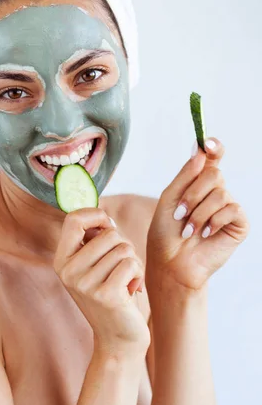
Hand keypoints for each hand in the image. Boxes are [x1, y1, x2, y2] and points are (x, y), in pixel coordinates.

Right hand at [53, 208, 149, 353]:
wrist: (118, 339)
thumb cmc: (111, 294)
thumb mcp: (94, 265)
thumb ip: (95, 240)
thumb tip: (105, 216)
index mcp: (61, 261)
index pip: (73, 219)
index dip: (95, 215)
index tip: (107, 225)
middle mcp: (68, 271)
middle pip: (108, 233)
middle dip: (123, 245)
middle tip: (121, 267)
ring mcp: (85, 284)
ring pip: (123, 248)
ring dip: (133, 261)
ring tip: (126, 280)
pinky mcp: (106, 295)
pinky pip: (131, 263)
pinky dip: (138, 273)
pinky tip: (131, 289)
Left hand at [146, 137, 249, 291]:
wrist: (171, 262)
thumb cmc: (166, 231)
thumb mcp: (170, 197)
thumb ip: (186, 173)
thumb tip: (201, 149)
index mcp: (198, 182)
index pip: (212, 157)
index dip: (213, 147)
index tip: (207, 143)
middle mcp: (216, 191)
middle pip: (214, 174)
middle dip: (193, 194)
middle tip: (180, 213)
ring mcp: (228, 207)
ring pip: (221, 193)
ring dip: (199, 213)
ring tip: (188, 230)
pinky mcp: (238, 224)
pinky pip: (232, 209)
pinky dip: (213, 221)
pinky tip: (205, 234)